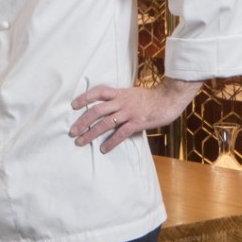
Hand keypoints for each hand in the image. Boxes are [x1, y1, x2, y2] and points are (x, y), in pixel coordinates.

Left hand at [68, 77, 201, 152]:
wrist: (169, 98)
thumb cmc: (151, 97)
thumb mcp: (132, 92)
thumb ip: (120, 98)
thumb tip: (108, 105)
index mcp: (119, 93)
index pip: (98, 92)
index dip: (84, 98)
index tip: (73, 105)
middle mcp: (121, 102)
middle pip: (96, 110)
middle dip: (82, 121)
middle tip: (72, 131)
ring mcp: (129, 112)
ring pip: (105, 123)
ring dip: (91, 133)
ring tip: (80, 141)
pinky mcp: (137, 123)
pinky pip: (121, 133)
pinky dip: (111, 142)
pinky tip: (103, 149)